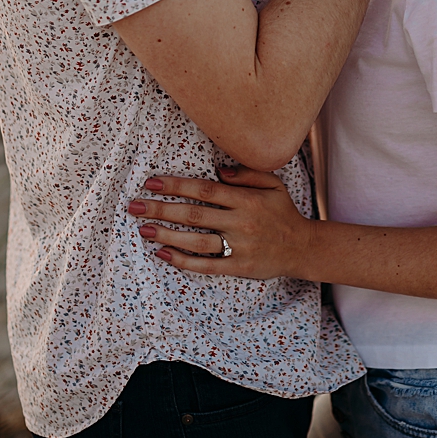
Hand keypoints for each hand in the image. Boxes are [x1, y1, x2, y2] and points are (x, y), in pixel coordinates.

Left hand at [129, 167, 311, 280]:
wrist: (302, 247)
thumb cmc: (283, 213)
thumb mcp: (274, 185)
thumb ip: (247, 174)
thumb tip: (218, 170)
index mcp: (248, 200)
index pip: (205, 190)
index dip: (176, 185)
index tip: (152, 182)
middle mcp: (241, 222)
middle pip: (194, 214)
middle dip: (161, 209)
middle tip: (134, 205)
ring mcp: (239, 246)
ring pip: (196, 240)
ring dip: (166, 234)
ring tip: (143, 228)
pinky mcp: (237, 267)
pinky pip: (205, 264)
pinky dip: (182, 260)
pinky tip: (163, 253)